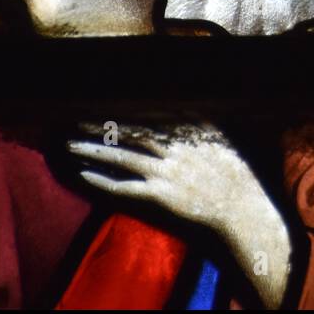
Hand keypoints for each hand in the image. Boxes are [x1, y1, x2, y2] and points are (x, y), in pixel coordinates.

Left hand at [68, 122, 292, 307]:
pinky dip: (104, 182)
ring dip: (94, 150)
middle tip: (75, 121)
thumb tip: (180, 105)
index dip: (121, 110)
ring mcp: (164, 172)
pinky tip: (85, 175)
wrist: (241, 208)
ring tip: (71, 145)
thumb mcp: (220, 138)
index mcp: (186, 132)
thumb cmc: (234, 173)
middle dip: (100, 127)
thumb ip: (196, 122)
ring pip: (122, 157)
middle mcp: (172, 148)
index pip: (145, 116)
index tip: (100, 105)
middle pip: (128, 133)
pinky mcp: (160, 196)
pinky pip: (126, 188)